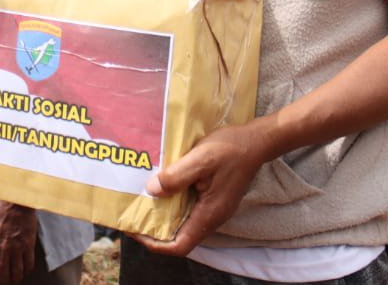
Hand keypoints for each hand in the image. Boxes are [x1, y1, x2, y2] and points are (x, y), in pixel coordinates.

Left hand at [0, 201, 37, 284]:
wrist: (16, 202)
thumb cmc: (0, 210)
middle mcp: (2, 248)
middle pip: (2, 272)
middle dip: (4, 280)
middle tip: (6, 282)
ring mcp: (16, 248)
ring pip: (16, 270)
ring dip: (16, 278)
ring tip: (17, 279)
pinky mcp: (28, 245)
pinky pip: (29, 263)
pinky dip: (28, 269)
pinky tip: (27, 270)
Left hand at [132, 122, 272, 255]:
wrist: (254, 141)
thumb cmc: (229, 149)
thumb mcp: (200, 159)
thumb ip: (176, 177)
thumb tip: (152, 190)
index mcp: (210, 214)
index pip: (180, 245)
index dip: (155, 243)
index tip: (135, 228)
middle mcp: (212, 217)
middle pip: (179, 236)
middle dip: (154, 230)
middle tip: (133, 214)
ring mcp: (213, 209)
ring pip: (184, 222)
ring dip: (162, 215)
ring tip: (142, 201)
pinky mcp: (213, 199)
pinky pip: (189, 209)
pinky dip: (172, 204)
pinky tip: (160, 189)